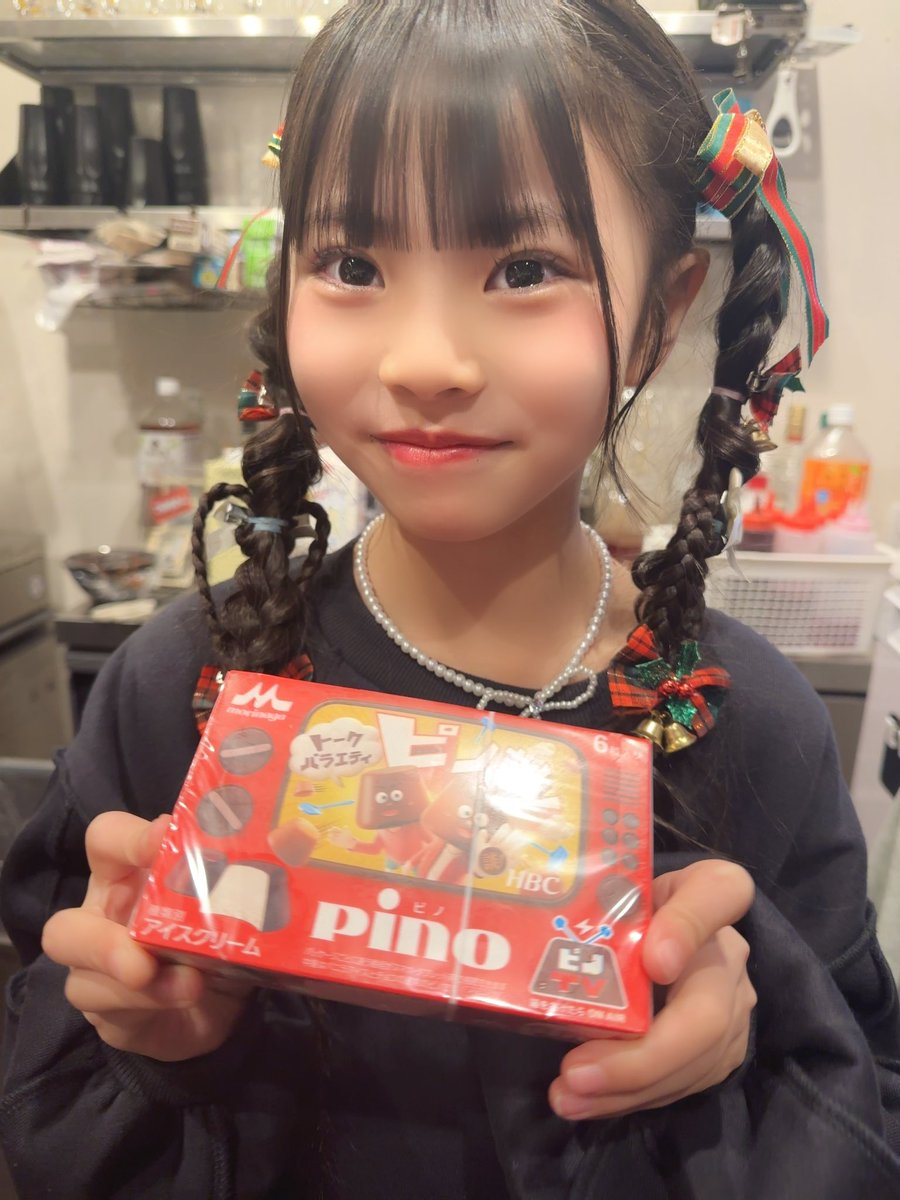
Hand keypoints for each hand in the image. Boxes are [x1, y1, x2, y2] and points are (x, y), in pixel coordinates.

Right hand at [42, 811, 252, 1061]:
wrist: (215, 1007)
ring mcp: (95, 968)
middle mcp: (103, 916)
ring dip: (127, 976)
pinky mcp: (103, 1009)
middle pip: (65, 922)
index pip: (107, 839)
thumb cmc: (217, 936)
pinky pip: (106, 1005)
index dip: (129, 837)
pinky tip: (186, 995)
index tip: (162, 839)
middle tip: (140, 945)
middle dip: (102, 939)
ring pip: (80, 979)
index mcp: (130, 874)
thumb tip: (296, 834)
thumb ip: (252, 876)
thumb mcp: (236, 905)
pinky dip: (151, 999)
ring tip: (182, 981)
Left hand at [549, 859, 756, 1119]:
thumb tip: (658, 962)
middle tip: (575, 1075)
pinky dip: (631, 1097)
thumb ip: (625, 906)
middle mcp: (732, 958)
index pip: (716, 894)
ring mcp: (733, 1011)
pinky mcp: (717, 1053)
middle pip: (705, 1020)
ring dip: (627, 1090)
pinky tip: (589, 1101)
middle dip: (638, 1060)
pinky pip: (680, 1084)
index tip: (655, 963)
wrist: (651, 932)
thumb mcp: (619, 886)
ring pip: (693, 1065)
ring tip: (569, 1098)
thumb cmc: (627, 905)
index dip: (685, 929)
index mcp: (713, 894)